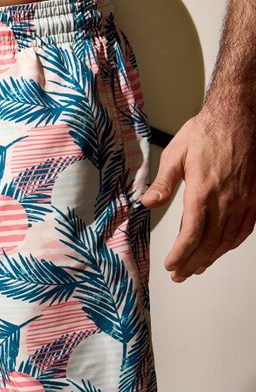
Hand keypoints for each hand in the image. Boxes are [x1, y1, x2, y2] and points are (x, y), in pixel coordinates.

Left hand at [139, 105, 255, 281]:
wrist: (239, 116)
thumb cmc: (207, 131)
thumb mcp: (176, 154)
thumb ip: (162, 182)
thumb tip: (147, 203)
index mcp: (203, 191)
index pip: (191, 235)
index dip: (180, 255)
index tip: (170, 265)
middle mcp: (226, 200)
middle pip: (208, 244)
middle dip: (192, 263)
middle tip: (180, 274)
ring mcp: (243, 200)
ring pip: (227, 240)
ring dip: (211, 257)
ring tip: (196, 267)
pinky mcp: (253, 198)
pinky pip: (243, 229)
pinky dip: (230, 244)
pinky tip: (221, 248)